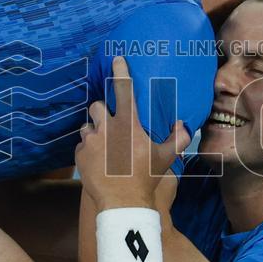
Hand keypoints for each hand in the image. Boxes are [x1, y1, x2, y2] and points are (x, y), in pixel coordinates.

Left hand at [75, 56, 189, 211]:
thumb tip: (182, 125)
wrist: (123, 202)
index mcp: (128, 123)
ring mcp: (91, 141)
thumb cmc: (146, 178)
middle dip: (103, 111)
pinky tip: (98, 162)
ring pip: (88, 126)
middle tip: (111, 124)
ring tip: (104, 146)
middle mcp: (107, 127)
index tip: (117, 59)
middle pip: (97, 105)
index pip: (124, 89)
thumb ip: (176, 138)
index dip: (120, 71)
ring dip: (95, 131)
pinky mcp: (80, 155)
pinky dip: (89, 150)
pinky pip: (82, 145)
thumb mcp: (165, 158)